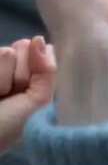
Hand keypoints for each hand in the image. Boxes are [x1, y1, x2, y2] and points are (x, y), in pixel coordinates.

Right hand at [0, 37, 54, 153]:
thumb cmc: (10, 125)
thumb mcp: (38, 102)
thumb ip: (46, 70)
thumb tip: (38, 39)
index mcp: (32, 74)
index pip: (42, 49)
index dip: (38, 69)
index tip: (29, 91)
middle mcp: (11, 66)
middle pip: (24, 47)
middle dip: (20, 75)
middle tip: (11, 97)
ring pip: (6, 53)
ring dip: (2, 80)